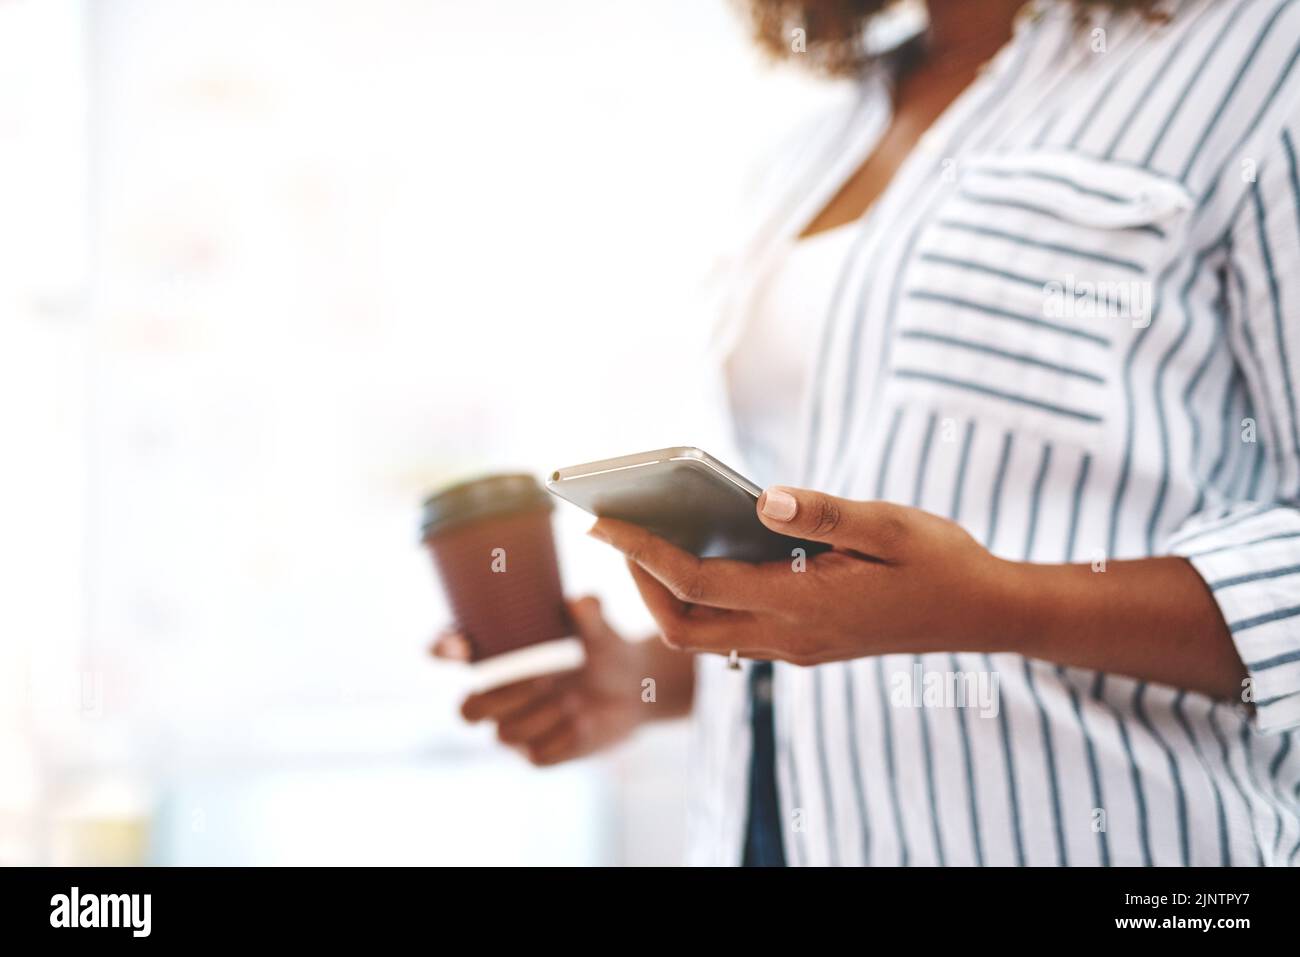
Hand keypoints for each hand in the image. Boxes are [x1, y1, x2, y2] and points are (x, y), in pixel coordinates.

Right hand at [431, 597, 692, 765]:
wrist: (633, 688)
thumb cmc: (601, 648)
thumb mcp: (598, 628)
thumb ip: (589, 613)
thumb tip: (582, 602)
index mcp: (494, 655)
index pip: (446, 651)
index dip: (443, 648)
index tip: (462, 645)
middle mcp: (495, 695)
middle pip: (467, 711)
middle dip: (501, 698)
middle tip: (544, 679)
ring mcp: (514, 728)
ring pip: (504, 735)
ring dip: (540, 716)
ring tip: (575, 699)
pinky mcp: (538, 753)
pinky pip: (536, 756)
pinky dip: (563, 738)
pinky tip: (585, 721)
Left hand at [588, 486, 1023, 665]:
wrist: (984, 615)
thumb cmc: (941, 560)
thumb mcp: (888, 523)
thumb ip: (821, 513)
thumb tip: (758, 499)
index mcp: (803, 605)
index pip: (697, 584)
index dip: (642, 554)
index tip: (604, 524)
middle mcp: (791, 637)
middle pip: (685, 627)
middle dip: (640, 584)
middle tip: (617, 532)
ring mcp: (798, 649)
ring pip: (706, 638)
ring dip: (667, 598)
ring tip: (648, 544)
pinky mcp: (807, 647)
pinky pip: (735, 635)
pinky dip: (703, 604)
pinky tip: (706, 559)